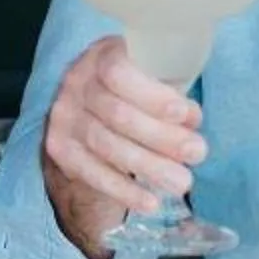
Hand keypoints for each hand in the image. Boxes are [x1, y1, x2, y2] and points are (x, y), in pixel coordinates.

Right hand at [41, 35, 204, 258]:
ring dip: (149, 167)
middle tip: (197, 153)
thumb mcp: (150, 74)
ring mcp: (64, 117)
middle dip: (162, 137)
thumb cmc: (134, 87)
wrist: (87, 107)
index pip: (119, 73)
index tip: (185, 114)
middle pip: (118, 115)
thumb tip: (191, 121)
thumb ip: (170, 94)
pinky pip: (92, 174)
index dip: (153, 96)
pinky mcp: (60, 148)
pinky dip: (124, 191)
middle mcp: (76, 83)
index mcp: (101, 55)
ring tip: (183, 182)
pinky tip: (151, 202)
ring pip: (107, 146)